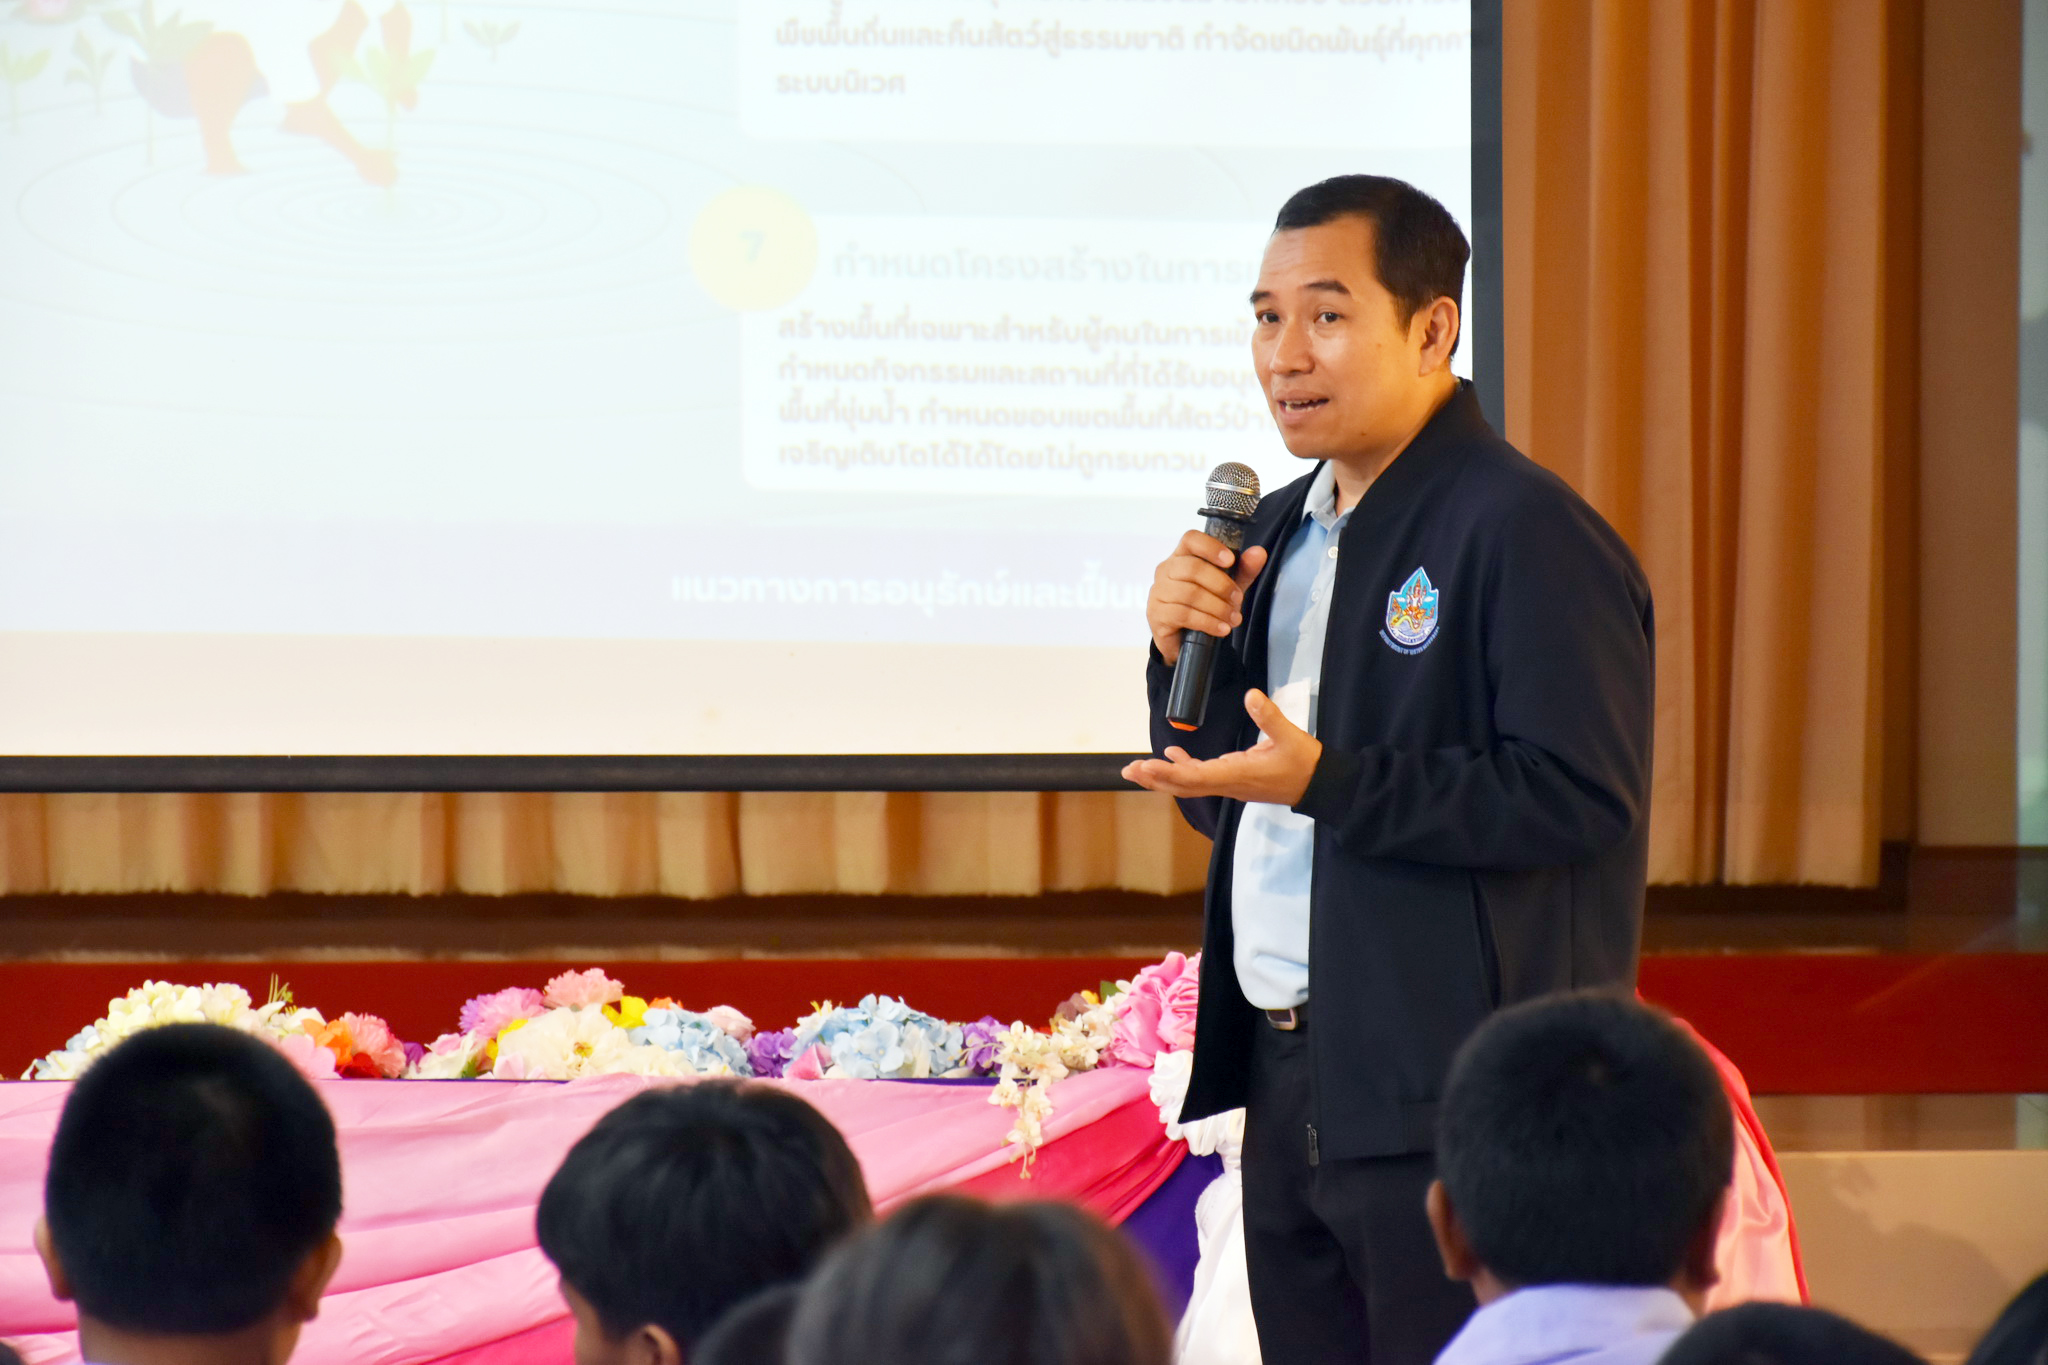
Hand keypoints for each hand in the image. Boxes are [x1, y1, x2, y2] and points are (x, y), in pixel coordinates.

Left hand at [1123, 689, 1321, 805]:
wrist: (1319, 785)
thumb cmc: (1305, 763)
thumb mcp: (1290, 737)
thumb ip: (1270, 716)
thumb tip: (1251, 695)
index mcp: (1237, 773)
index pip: (1196, 777)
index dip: (1170, 772)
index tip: (1147, 765)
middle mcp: (1228, 783)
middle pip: (1184, 785)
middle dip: (1156, 778)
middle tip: (1128, 770)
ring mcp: (1229, 783)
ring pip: (1189, 783)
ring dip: (1164, 775)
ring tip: (1139, 768)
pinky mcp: (1234, 779)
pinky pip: (1201, 777)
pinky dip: (1183, 768)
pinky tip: (1172, 756)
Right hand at [1146, 531, 1269, 663]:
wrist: (1184, 641)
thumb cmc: (1205, 607)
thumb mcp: (1228, 587)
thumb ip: (1243, 570)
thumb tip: (1259, 553)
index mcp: (1182, 556)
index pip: (1190, 539)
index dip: (1210, 547)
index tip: (1231, 561)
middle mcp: (1166, 570)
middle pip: (1192, 568)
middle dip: (1221, 585)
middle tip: (1238, 599)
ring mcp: (1158, 592)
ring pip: (1190, 593)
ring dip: (1217, 607)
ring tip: (1233, 618)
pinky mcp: (1157, 614)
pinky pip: (1184, 614)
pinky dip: (1207, 622)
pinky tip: (1221, 629)